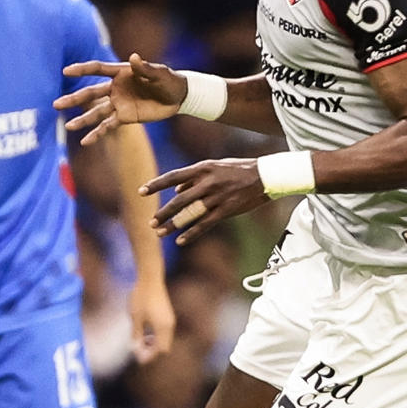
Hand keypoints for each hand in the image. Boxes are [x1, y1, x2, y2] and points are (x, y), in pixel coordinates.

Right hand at [55, 54, 188, 144]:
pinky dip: (97, 134)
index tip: (66, 71)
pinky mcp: (124, 117)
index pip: (98, 69)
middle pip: (90, 93)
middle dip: (74, 99)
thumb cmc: (169, 80)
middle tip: (56, 104)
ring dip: (82, 120)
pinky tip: (85, 141)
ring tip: (68, 127)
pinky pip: (108, 126)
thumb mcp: (160, 73)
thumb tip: (134, 57)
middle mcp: (115, 88)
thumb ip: (146, 68)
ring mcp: (118, 103)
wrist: (178, 97)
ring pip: (96, 112)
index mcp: (121, 72)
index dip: (82, 69)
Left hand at [128, 274, 176, 363]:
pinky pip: (164, 331)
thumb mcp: (135, 317)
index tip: (138, 359)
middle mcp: (169, 325)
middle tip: (138, 351)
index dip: (150, 356)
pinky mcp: (168, 314)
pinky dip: (156, 336)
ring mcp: (170, 319)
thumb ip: (136, 334)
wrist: (150, 277)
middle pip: (164, 347)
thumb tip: (135, 349)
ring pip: (165, 339)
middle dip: (152, 351)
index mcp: (163, 327)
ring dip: (154, 343)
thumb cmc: (141, 297)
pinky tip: (145, 331)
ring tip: (140, 340)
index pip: (160, 350)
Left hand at [143, 158, 267, 245]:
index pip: (173, 177)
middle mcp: (208, 182)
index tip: (141, 192)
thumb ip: (194, 178)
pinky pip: (206, 224)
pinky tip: (181, 240)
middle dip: (163, 212)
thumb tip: (176, 190)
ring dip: (174, 224)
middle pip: (179, 200)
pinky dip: (192, 233)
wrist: (265, 176)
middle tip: (151, 222)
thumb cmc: (237, 169)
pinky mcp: (227, 210)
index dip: (156, 184)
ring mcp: (217, 197)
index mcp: (203, 168)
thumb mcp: (214, 167)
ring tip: (160, 232)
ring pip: (190, 214)